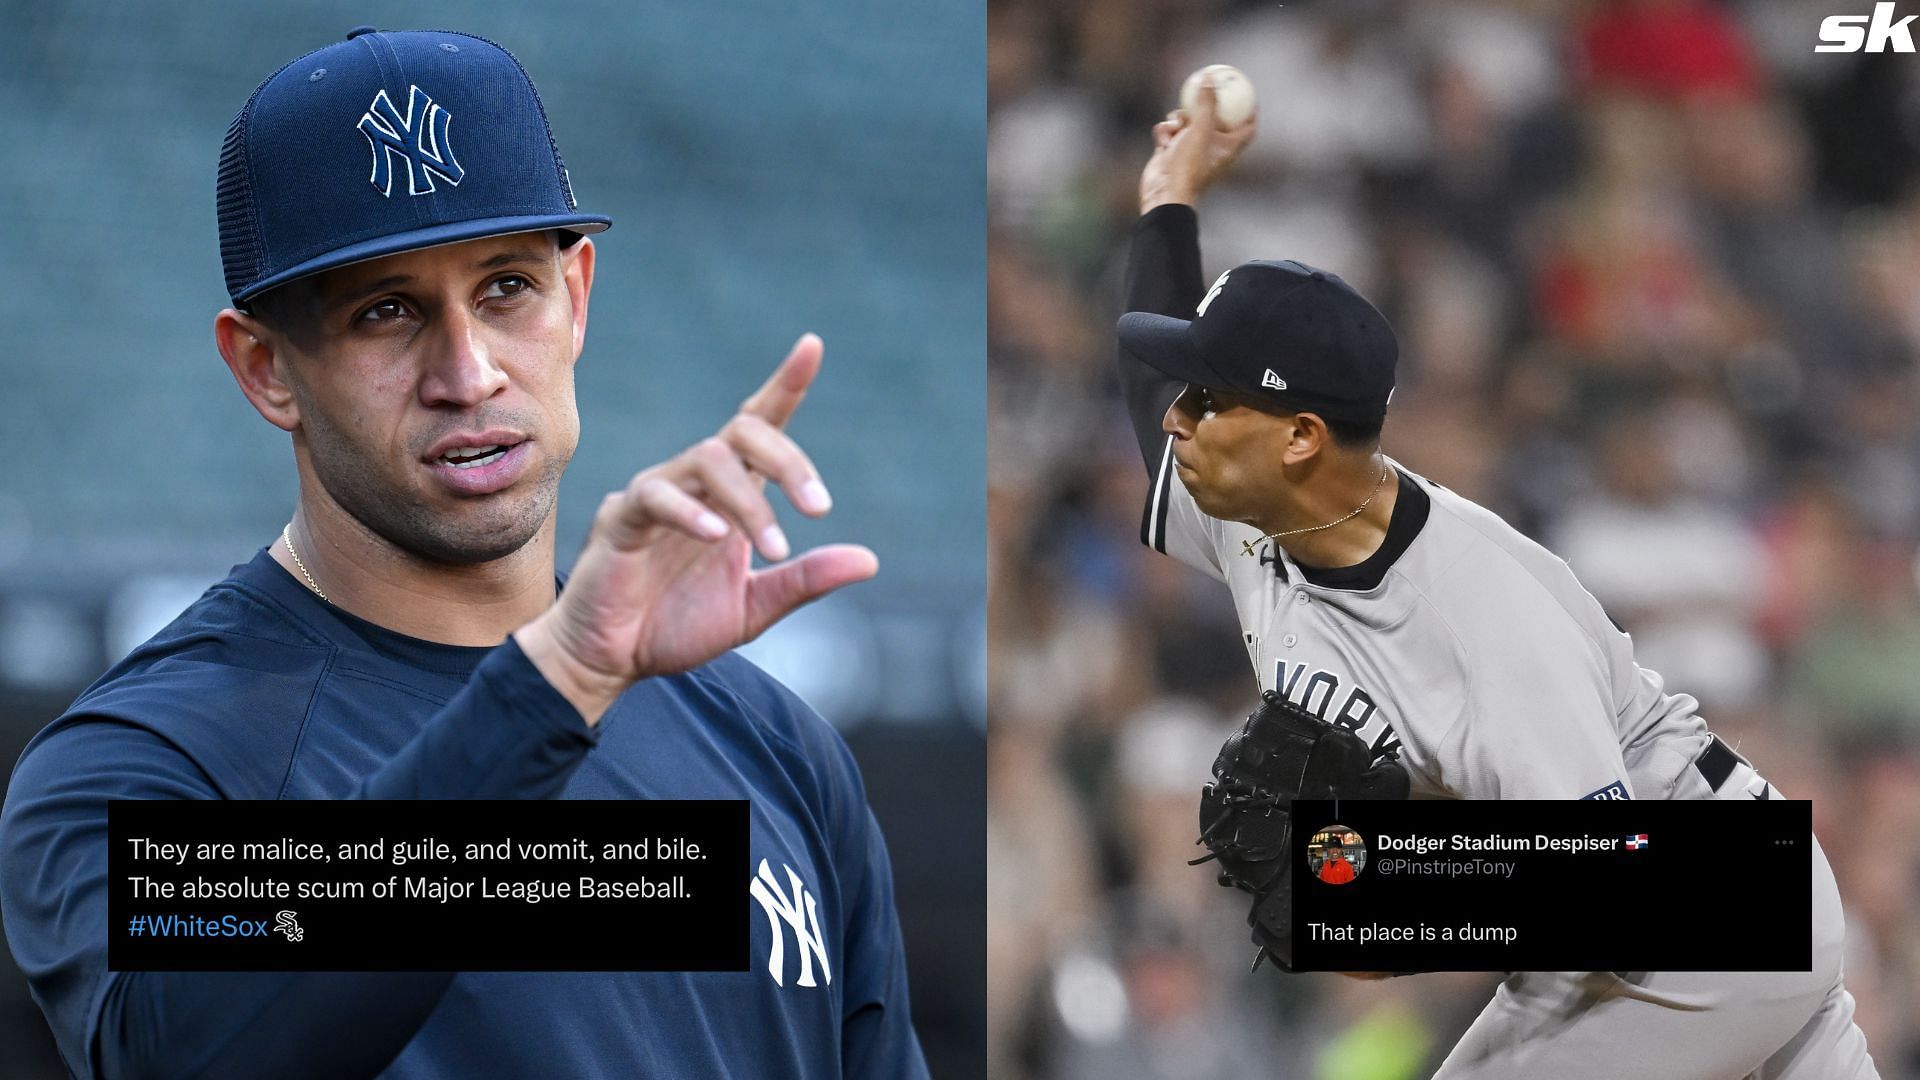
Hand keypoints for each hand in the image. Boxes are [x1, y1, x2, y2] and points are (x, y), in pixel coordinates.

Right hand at [515, 333, 877, 722]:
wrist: (611, 662)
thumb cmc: (675, 625)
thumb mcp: (754, 607)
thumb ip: (805, 580)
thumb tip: (871, 560)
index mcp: (731, 494)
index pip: (760, 426)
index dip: (784, 384)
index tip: (812, 346)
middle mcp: (696, 482)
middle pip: (744, 431)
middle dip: (789, 460)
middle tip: (819, 509)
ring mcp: (656, 494)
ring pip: (709, 460)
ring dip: (751, 503)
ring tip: (776, 548)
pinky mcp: (621, 518)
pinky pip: (656, 495)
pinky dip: (692, 512)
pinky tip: (717, 536)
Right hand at [1139, 76, 1256, 213]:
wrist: (1163, 192)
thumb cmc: (1188, 164)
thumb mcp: (1200, 127)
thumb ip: (1206, 102)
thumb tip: (1210, 77)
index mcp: (1228, 147)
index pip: (1247, 127)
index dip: (1250, 110)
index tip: (1249, 93)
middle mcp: (1212, 148)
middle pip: (1215, 120)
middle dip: (1208, 105)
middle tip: (1207, 85)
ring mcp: (1191, 150)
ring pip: (1188, 122)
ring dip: (1179, 118)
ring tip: (1176, 122)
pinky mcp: (1172, 152)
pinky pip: (1170, 132)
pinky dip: (1166, 131)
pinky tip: (1162, 140)